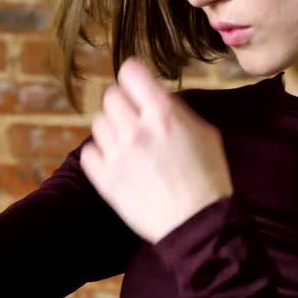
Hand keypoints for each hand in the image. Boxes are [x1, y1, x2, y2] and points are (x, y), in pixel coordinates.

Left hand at [80, 58, 233, 243]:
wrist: (198, 226)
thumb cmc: (209, 179)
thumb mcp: (204, 134)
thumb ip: (176, 111)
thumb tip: (154, 97)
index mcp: (164, 114)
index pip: (130, 72)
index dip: (134, 77)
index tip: (137, 87)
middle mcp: (136, 130)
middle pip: (110, 96)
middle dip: (123, 104)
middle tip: (134, 119)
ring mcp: (118, 156)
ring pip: (98, 123)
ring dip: (111, 129)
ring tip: (127, 144)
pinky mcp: (105, 181)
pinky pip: (88, 153)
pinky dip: (99, 155)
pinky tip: (116, 162)